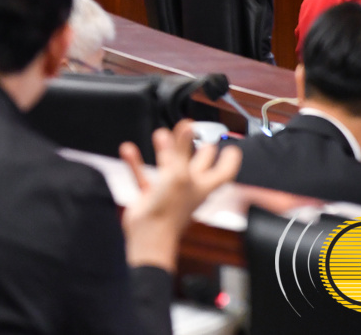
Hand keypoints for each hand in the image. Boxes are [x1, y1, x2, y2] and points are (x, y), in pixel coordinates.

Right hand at [119, 120, 241, 271]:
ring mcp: (169, 192)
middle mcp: (188, 188)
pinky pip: (144, 175)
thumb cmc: (169, 210)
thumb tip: (187, 125)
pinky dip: (137, 163)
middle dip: (201, 153)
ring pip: (170, 167)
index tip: (232, 147)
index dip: (229, 159)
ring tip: (162, 134)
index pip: (224, 171)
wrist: (148, 235)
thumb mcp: (178, 174)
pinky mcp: (150, 196)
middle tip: (202, 139)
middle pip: (200, 168)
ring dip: (166, 151)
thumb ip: (180, 149)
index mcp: (203, 185)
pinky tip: (129, 150)